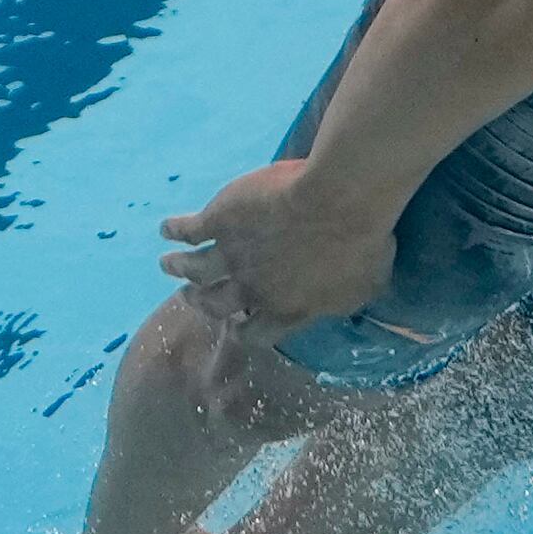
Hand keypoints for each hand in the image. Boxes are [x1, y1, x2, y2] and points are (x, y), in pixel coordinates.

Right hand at [159, 160, 396, 342]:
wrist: (338, 201)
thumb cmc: (362, 244)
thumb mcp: (366, 286)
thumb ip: (346, 299)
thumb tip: (346, 305)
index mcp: (286, 309)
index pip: (256, 332)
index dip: (244, 331)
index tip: (236, 326)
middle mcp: (251, 288)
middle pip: (215, 303)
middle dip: (202, 302)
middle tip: (191, 296)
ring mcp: (232, 254)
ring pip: (193, 268)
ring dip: (178, 268)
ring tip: (167, 264)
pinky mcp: (220, 219)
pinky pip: (187, 228)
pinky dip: (173, 229)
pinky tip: (166, 228)